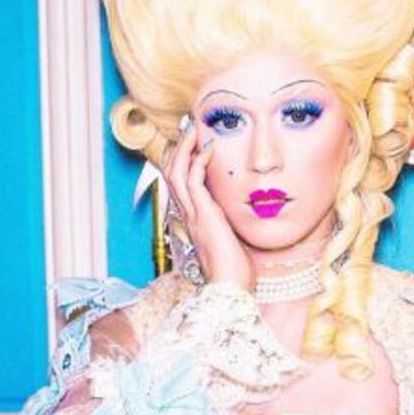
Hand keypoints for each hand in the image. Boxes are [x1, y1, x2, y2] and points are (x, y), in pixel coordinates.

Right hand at [161, 114, 254, 291]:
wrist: (231, 288)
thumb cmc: (236, 271)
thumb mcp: (233, 241)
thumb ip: (231, 225)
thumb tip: (243, 214)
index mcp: (194, 219)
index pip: (180, 184)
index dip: (182, 161)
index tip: (194, 142)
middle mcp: (188, 215)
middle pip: (171, 173)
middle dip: (178, 147)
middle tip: (188, 126)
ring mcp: (193, 215)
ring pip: (176, 172)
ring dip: (183, 147)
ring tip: (193, 128)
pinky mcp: (203, 215)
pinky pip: (193, 181)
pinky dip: (199, 161)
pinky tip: (209, 147)